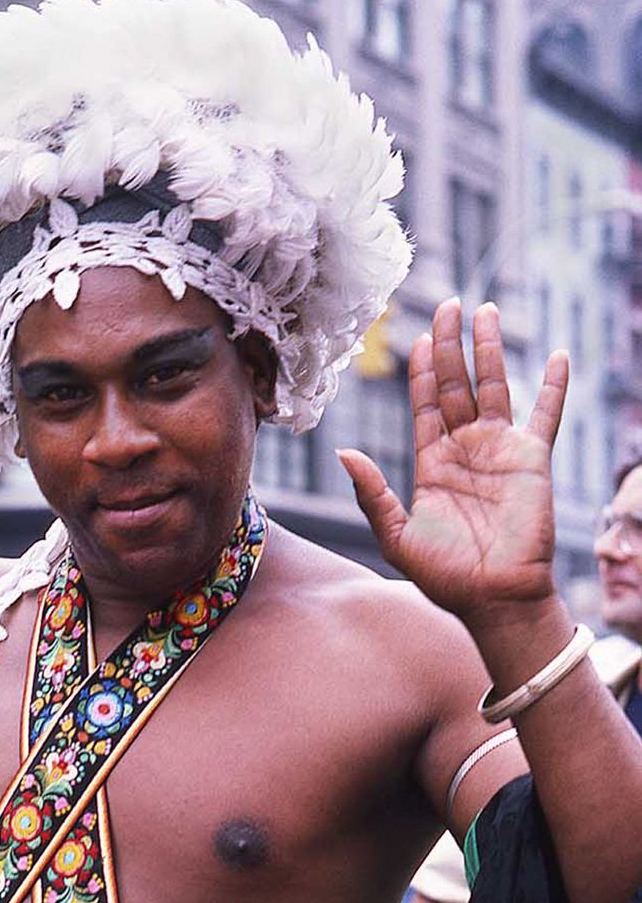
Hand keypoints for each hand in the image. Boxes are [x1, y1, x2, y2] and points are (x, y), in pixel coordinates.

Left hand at [338, 299, 568, 624]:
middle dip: (449, 344)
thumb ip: (372, 494)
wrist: (495, 598)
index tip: (415, 338)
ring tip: (483, 310)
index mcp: (432, 463)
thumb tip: (345, 453)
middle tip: (447, 303)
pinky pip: (546, 415)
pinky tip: (557, 357)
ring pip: (494, 387)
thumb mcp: (397, 536)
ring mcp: (500, 451)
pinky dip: (553, 387)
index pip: (424, 405)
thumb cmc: (445, 576)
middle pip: (456, 384)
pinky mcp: (533, 460)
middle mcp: (465, 450)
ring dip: (489, 349)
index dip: (419, 372)